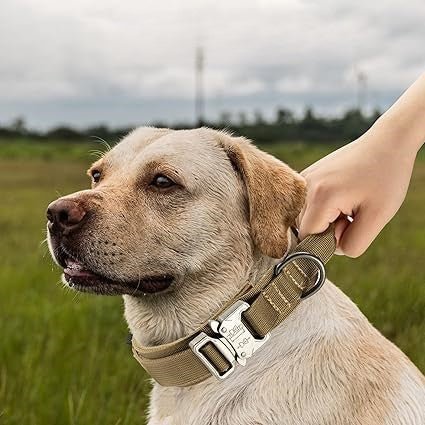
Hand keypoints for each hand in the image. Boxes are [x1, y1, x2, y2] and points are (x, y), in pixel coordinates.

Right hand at [298, 134, 416, 256]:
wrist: (387, 141)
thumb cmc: (386, 177)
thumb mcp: (378, 217)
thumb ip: (353, 244)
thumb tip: (333, 249)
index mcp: (321, 197)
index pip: (308, 238)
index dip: (329, 240)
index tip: (350, 225)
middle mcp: (305, 186)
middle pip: (305, 228)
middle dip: (329, 229)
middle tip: (354, 212)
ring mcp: (304, 178)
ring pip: (306, 216)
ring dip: (327, 217)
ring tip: (349, 201)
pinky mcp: (308, 174)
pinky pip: (309, 204)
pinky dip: (324, 207)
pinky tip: (343, 194)